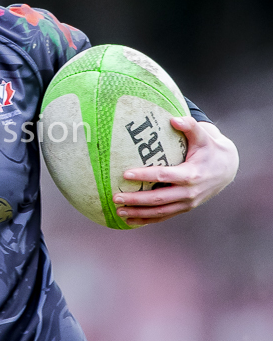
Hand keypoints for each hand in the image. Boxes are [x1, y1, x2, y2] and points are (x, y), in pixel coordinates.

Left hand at [113, 117, 238, 225]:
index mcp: (191, 174)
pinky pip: (163, 217)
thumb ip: (190, 126)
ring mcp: (187, 203)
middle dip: (135, 200)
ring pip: (159, 212)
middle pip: (158, 199)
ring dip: (138, 213)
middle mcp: (189, 192)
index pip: (164, 176)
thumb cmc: (209, 149)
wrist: (226, 169)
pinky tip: (129, 221)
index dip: (145, 176)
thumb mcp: (203, 137)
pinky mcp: (184, 209)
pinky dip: (146, 220)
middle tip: (115, 197)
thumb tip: (174, 118)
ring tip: (118, 211)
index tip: (125, 174)